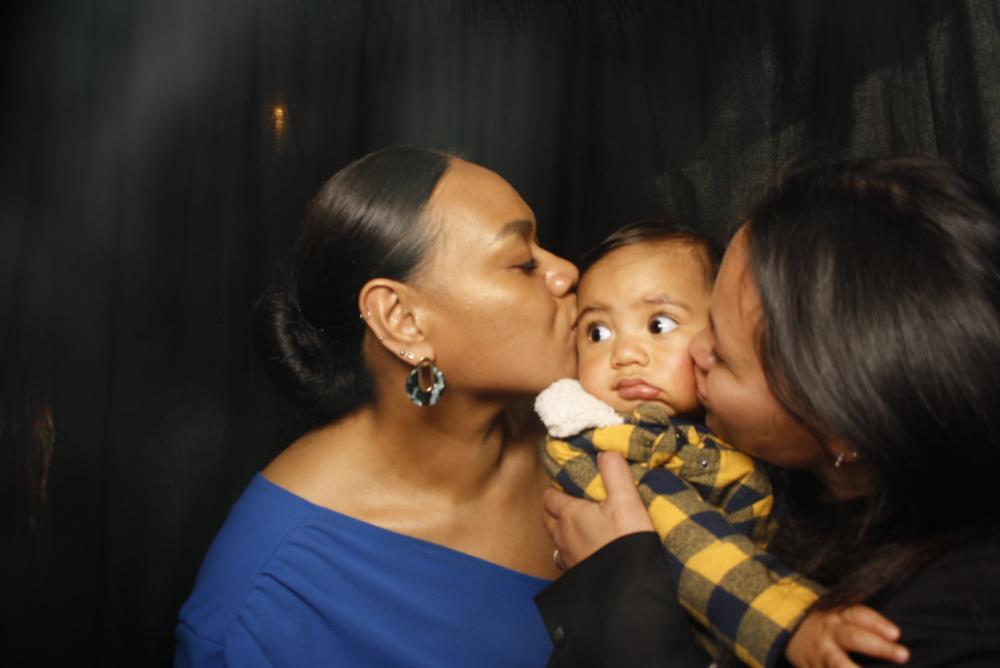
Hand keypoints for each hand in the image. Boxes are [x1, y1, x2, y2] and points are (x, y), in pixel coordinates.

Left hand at [542, 451, 653, 568]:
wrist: (630, 589)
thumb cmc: (627, 542)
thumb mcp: (626, 500)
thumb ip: (615, 472)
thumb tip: (605, 451)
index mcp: (569, 515)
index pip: (550, 495)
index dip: (558, 487)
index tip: (571, 483)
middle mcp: (561, 537)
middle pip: (548, 517)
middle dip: (556, 507)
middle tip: (574, 501)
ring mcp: (567, 559)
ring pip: (555, 539)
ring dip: (562, 530)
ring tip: (580, 525)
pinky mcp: (576, 577)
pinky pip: (565, 559)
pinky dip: (570, 551)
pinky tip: (586, 551)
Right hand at [785, 604, 908, 666]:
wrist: (792, 634)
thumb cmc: (831, 628)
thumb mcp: (840, 617)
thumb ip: (863, 625)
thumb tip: (898, 639)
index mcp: (837, 617)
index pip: (858, 615)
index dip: (877, 624)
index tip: (897, 634)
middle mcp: (829, 635)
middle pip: (854, 638)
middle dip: (878, 647)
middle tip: (904, 655)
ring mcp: (821, 655)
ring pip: (838, 664)